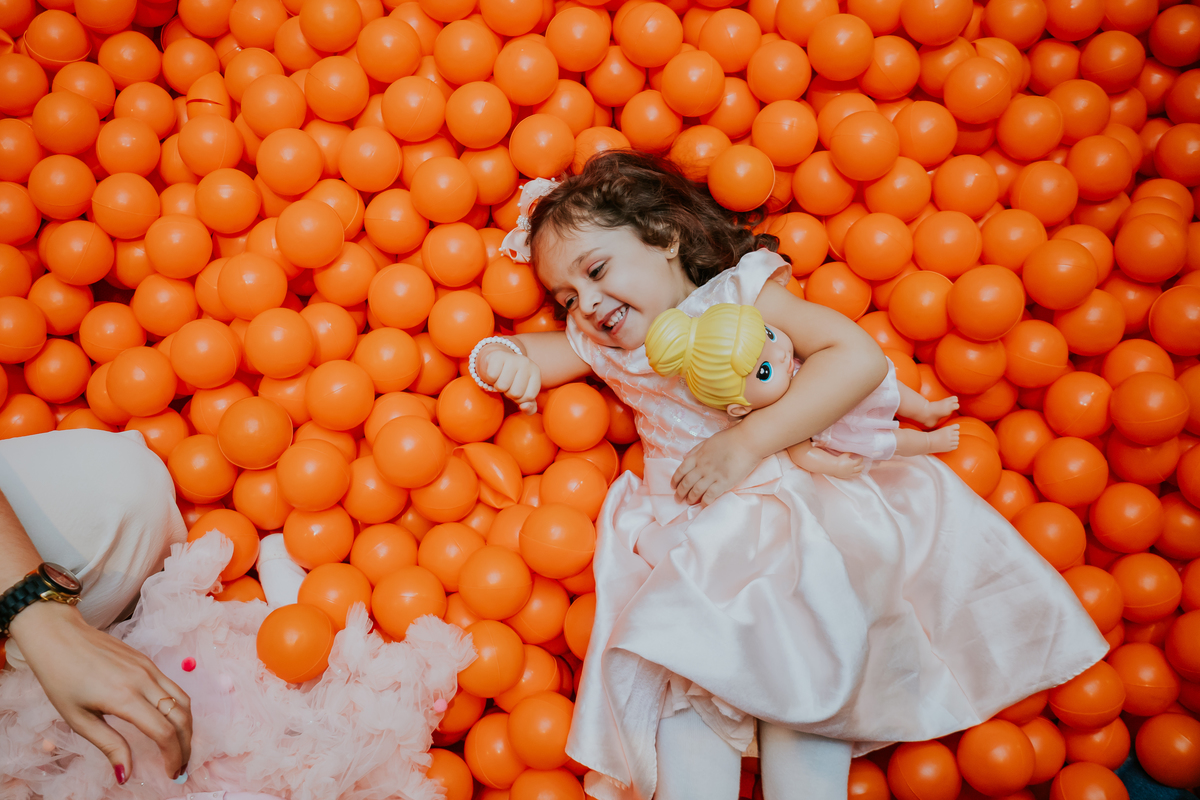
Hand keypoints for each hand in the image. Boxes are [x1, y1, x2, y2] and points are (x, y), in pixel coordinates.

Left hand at [8, 601, 191, 784]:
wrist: (59, 636)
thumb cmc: (61, 679)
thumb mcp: (78, 719)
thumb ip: (109, 746)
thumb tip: (126, 775)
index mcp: (124, 698)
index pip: (164, 732)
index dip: (173, 756)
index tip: (171, 774)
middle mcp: (144, 681)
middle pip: (181, 717)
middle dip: (186, 745)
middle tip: (180, 766)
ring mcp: (149, 668)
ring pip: (183, 700)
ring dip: (188, 727)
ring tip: (180, 746)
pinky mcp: (148, 662)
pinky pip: (173, 687)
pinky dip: (179, 709)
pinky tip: (170, 721)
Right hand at [479, 344, 540, 414]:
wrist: (497, 359)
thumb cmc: (512, 379)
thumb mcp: (524, 394)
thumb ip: (530, 407)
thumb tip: (524, 407)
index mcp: (535, 372)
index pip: (529, 396)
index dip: (520, 399)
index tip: (517, 390)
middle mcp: (526, 363)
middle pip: (516, 393)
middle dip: (508, 393)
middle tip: (507, 384)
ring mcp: (512, 358)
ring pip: (502, 386)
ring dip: (498, 386)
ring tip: (500, 378)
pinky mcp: (497, 356)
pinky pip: (492, 377)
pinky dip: (490, 379)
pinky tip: (494, 372)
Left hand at [671, 427, 763, 505]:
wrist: (747, 441)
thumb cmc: (730, 438)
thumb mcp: (708, 441)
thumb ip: (696, 449)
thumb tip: (684, 457)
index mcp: (698, 456)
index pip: (681, 470)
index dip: (675, 480)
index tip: (673, 486)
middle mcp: (702, 467)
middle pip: (686, 483)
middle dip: (680, 493)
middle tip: (678, 499)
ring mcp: (713, 475)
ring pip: (696, 491)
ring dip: (690, 498)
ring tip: (688, 503)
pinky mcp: (724, 482)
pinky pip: (710, 495)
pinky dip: (705, 501)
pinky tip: (703, 504)